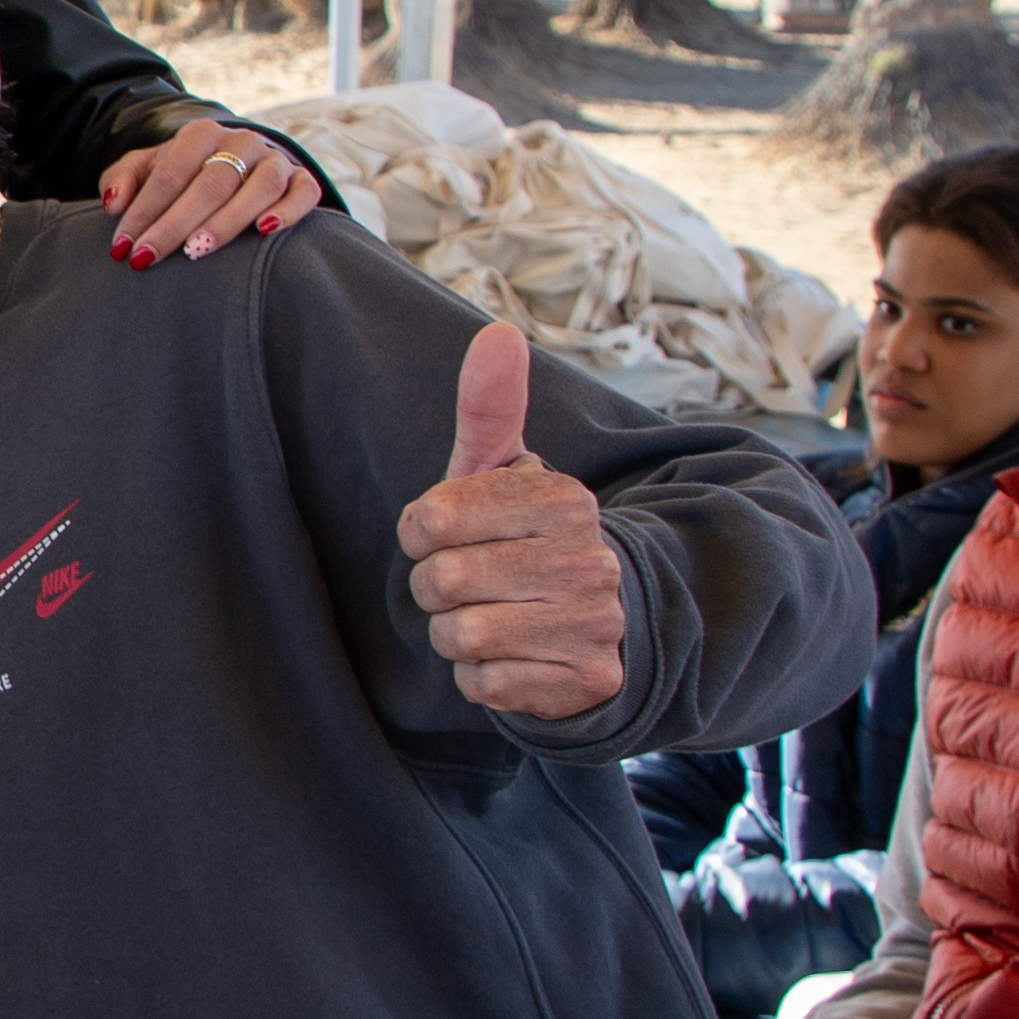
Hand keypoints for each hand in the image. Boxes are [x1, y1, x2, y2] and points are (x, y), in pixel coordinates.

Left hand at [100, 119, 320, 266]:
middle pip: (211, 182)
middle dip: (176, 223)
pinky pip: (304, 193)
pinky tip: (264, 232)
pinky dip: (287, 211)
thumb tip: (112, 203)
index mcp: (201, 134)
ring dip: (227, 220)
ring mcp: (275, 159)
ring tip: (196, 250)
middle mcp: (241, 142)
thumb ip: (124, 178)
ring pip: (258, 187)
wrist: (241, 163)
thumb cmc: (187, 173)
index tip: (123, 248)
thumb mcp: (150, 168)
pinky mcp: (302, 179)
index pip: (171, 172)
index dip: (145, 210)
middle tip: (149, 257)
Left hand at [396, 323, 622, 725]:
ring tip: (490, 618)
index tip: (450, 535)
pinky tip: (513, 656)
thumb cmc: (523, 539)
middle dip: (435, 589)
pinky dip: (482, 677)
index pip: (431, 520)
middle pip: (441, 582)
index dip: (421, 534)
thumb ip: (489, 410)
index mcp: (563, 499)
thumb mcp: (502, 474)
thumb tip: (499, 332)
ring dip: (455, 636)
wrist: (597, 624)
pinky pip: (485, 685)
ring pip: (462, 637)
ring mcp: (595, 623)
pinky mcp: (587, 682)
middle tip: (469, 583)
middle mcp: (588, 559)